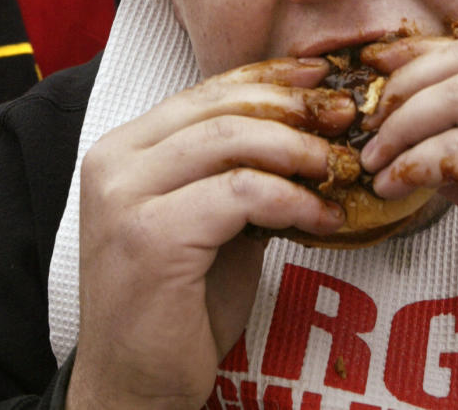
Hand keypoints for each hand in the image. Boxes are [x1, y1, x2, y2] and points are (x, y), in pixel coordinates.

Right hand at [66, 58, 352, 409]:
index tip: (317, 79)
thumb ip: (235, 171)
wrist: (135, 387)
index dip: (267, 80)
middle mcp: (115, 161)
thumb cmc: (177, 307)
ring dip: (297, 151)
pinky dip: (291, 199)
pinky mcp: (152, 236)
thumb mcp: (206, 219)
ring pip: (231, 140)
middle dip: (291, 109)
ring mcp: (126, 197)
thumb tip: (306, 129)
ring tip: (336, 169)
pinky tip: (320, 217)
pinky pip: (240, 194)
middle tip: (342, 120)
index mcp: (122, 147)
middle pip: (220, 108)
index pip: (204, 92)